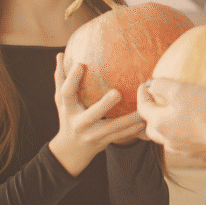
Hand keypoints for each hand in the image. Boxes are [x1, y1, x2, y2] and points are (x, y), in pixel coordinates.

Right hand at [50, 53, 146, 175]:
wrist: (71, 150)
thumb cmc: (68, 117)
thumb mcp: (61, 101)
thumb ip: (61, 78)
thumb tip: (61, 54)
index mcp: (68, 109)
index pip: (66, 93)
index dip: (72, 79)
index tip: (81, 64)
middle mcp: (79, 123)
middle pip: (92, 114)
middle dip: (104, 105)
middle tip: (117, 92)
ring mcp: (92, 134)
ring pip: (112, 128)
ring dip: (129, 119)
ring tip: (142, 110)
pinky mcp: (103, 142)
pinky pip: (120, 135)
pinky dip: (133, 129)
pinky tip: (144, 122)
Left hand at [136, 78, 205, 160]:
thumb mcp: (182, 91)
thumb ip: (163, 86)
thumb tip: (150, 85)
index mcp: (160, 124)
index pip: (142, 109)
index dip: (142, 95)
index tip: (144, 85)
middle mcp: (167, 139)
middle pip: (151, 127)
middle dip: (150, 114)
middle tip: (156, 102)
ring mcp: (181, 149)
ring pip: (165, 136)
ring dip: (165, 125)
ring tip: (173, 114)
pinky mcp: (195, 153)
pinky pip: (181, 142)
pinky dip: (180, 132)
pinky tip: (190, 126)